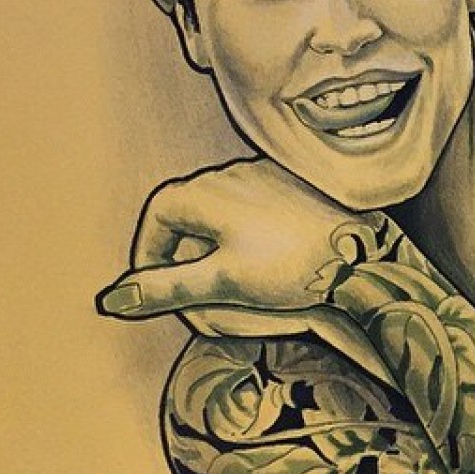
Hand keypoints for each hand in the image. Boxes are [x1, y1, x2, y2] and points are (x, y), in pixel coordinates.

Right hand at [96, 158, 355, 336]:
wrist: (363, 249)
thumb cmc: (291, 265)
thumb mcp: (221, 282)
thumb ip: (165, 289)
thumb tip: (111, 299)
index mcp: (202, 192)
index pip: (156, 222)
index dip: (150, 260)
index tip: (158, 292)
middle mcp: (226, 174)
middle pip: (187, 216)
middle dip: (184, 258)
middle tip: (197, 295)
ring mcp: (260, 174)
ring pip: (219, 213)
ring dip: (216, 249)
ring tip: (233, 284)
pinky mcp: (289, 183)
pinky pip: (251, 210)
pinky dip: (246, 238)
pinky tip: (269, 264)